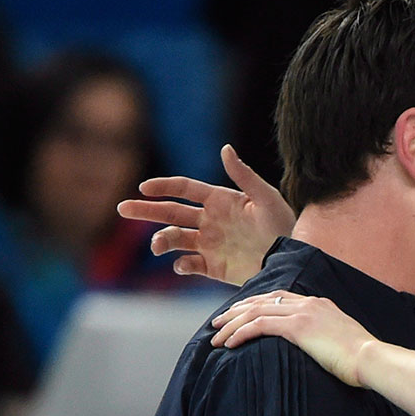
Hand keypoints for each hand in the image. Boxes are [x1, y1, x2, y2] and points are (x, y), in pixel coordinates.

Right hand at [117, 143, 295, 285]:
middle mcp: (209, 220)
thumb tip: (225, 148)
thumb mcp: (266, 198)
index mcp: (219, 200)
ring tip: (158, 246)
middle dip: (146, 210)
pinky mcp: (213, 266)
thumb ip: (244, 176)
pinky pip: (189, 265)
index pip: (184, 189)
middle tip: (123, 208)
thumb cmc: (284, 225)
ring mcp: (209, 244)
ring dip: (161, 241)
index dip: (163, 186)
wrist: (292, 260)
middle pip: (170, 213)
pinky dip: (181, 265)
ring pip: (174, 239)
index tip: (144, 188)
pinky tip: (181, 264)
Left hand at [211, 290, 375, 386]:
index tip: (239, 315)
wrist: (371, 359)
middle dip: (235, 311)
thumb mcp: (343, 343)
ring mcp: (303, 312)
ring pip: (255, 311)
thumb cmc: (361, 360)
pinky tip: (229, 344)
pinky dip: (240, 333)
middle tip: (217, 323)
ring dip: (232, 324)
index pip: (279, 297)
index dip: (254, 305)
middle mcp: (309, 303)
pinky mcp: (297, 326)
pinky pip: (259, 325)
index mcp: (320, 304)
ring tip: (216, 337)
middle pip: (262, 300)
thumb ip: (327, 339)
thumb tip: (319, 351)